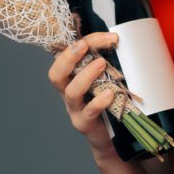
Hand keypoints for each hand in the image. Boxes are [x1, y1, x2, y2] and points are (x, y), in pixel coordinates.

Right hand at [47, 31, 119, 157]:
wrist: (110, 136)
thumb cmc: (106, 102)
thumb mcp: (103, 79)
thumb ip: (103, 62)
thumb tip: (116, 39)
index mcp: (70, 77)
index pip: (66, 56)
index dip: (80, 43)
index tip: (106, 36)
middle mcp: (67, 92)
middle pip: (56, 74)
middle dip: (68, 56)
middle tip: (84, 45)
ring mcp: (74, 109)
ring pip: (70, 92)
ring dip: (85, 75)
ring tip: (101, 64)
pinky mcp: (84, 124)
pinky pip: (87, 112)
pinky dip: (98, 101)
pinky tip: (110, 94)